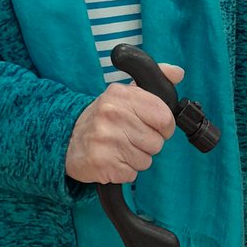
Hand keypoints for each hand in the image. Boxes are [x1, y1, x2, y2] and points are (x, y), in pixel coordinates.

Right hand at [65, 63, 184, 184]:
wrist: (68, 139)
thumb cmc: (105, 117)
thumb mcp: (125, 94)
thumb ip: (153, 83)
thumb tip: (178, 72)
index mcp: (120, 94)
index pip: (164, 117)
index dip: (164, 126)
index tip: (152, 125)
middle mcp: (111, 114)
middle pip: (157, 142)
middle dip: (148, 144)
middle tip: (129, 137)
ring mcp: (104, 138)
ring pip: (146, 160)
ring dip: (136, 159)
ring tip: (119, 148)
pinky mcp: (101, 163)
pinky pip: (132, 174)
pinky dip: (125, 171)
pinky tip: (112, 159)